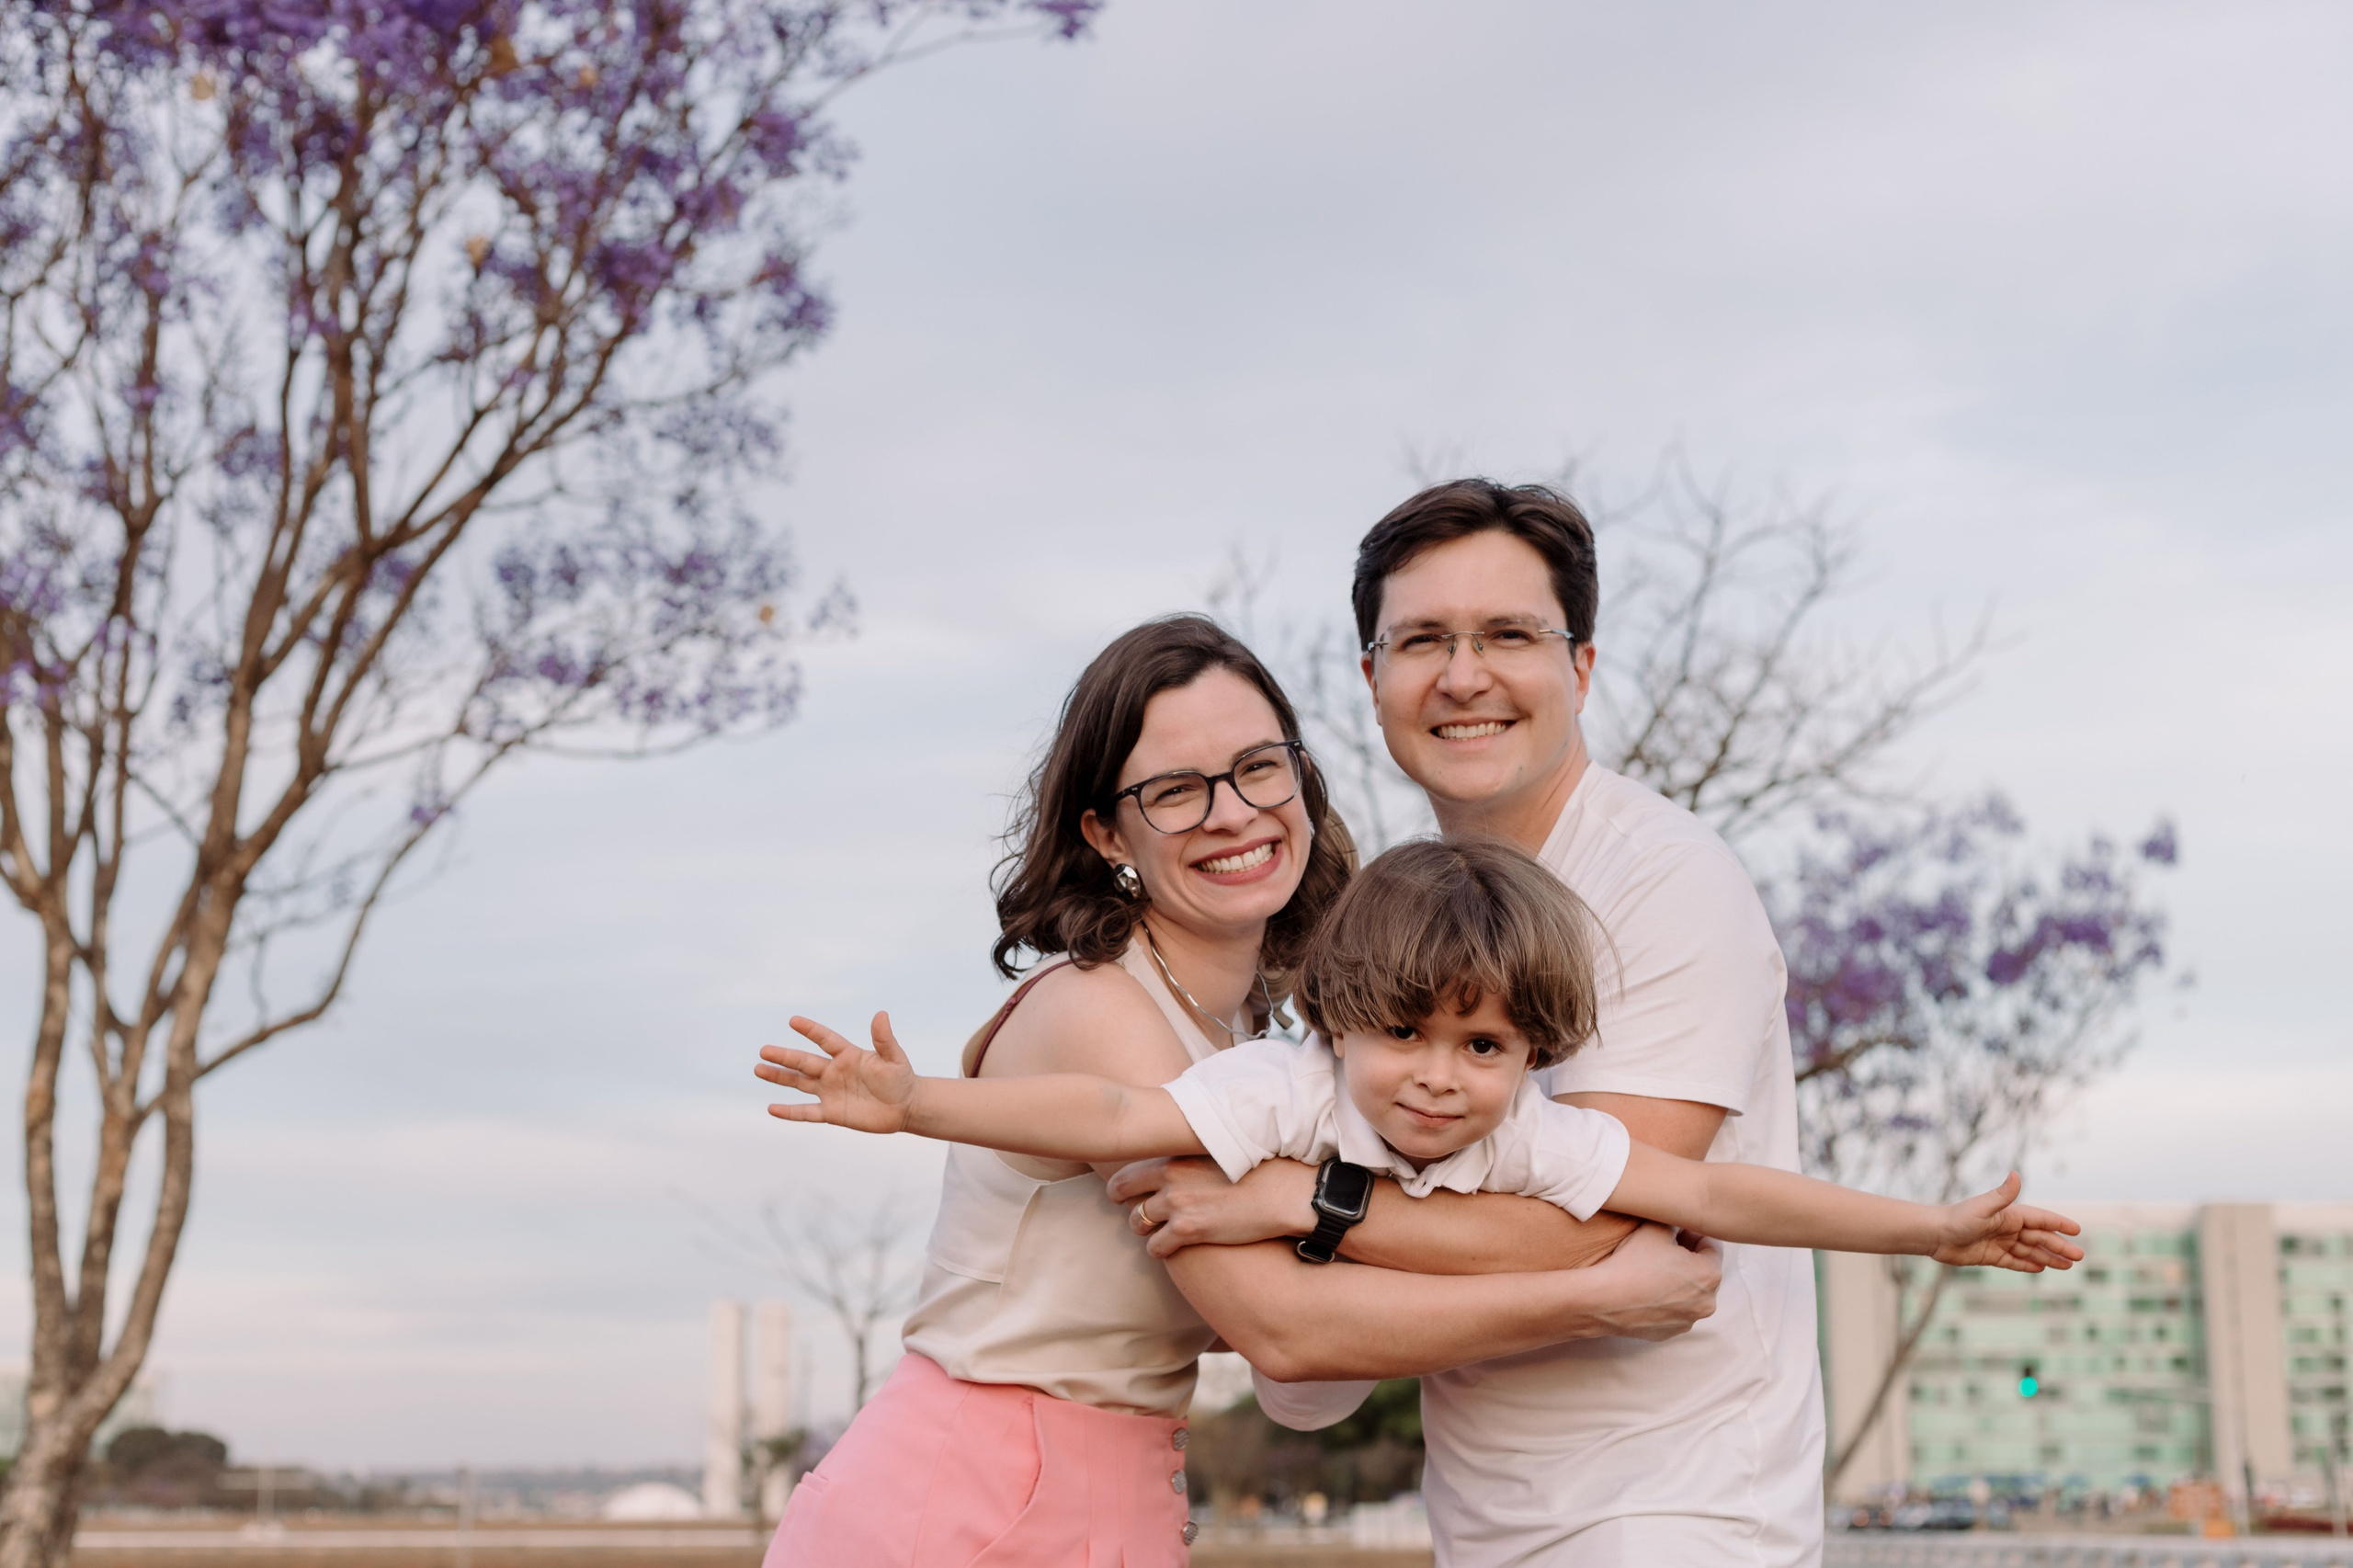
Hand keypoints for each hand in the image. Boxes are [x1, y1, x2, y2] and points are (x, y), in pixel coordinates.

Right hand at [756, 1012, 917, 1134]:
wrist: (905, 1107)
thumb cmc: (901, 1078)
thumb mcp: (894, 1058)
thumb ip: (884, 1039)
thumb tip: (881, 1014)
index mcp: (848, 1055)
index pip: (825, 1040)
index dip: (811, 1031)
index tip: (793, 1021)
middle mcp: (834, 1071)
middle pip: (804, 1062)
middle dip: (784, 1057)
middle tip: (763, 1050)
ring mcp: (831, 1092)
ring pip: (799, 1083)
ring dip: (780, 1078)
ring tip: (759, 1070)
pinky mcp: (832, 1113)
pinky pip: (807, 1112)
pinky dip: (790, 1112)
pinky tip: (772, 1108)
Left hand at [1106, 1157, 1317, 1258]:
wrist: (1285, 1193)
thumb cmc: (1259, 1168)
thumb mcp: (1219, 1149)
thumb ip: (1192, 1153)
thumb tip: (1181, 1152)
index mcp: (1176, 1155)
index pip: (1129, 1168)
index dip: (1123, 1183)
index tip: (1125, 1191)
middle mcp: (1170, 1178)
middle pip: (1124, 1195)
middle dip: (1127, 1206)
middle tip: (1136, 1214)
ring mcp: (1177, 1205)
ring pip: (1137, 1223)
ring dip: (1143, 1229)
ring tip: (1155, 1232)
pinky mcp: (1189, 1231)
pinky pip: (1156, 1247)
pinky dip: (1159, 1249)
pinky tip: (1169, 1249)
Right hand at [1581, 1223, 1720, 1340]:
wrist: (1604, 1299)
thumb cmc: (1632, 1262)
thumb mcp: (1657, 1228)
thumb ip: (1676, 1221)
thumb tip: (1679, 1223)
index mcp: (1710, 1274)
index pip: (1712, 1246)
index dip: (1693, 1234)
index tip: (1677, 1230)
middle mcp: (1707, 1302)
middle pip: (1703, 1272)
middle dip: (1688, 1259)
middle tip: (1664, 1248)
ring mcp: (1688, 1321)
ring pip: (1689, 1294)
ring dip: (1678, 1281)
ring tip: (1652, 1270)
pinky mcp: (1670, 1333)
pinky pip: (1673, 1311)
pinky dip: (1665, 1300)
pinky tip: (1646, 1290)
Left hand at [1930, 1172, 2085, 1271]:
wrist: (1934, 1235)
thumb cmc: (1958, 1219)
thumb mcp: (1983, 1207)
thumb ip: (2003, 1195)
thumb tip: (2016, 1173)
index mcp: (2009, 1215)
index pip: (2040, 1219)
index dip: (2059, 1224)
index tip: (2077, 1230)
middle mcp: (2006, 1227)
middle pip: (2039, 1238)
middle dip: (2059, 1246)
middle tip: (2079, 1257)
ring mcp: (1999, 1242)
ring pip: (2030, 1252)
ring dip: (2049, 1257)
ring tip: (2067, 1266)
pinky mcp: (1990, 1256)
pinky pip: (2014, 1262)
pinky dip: (2028, 1265)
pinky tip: (2042, 1269)